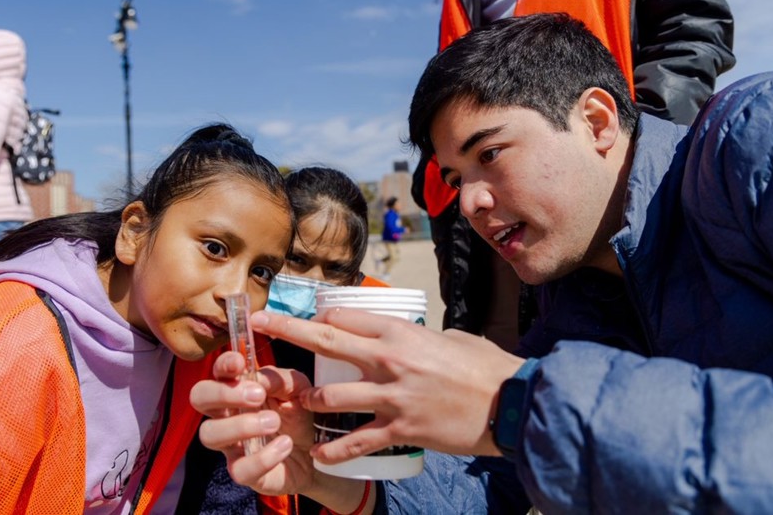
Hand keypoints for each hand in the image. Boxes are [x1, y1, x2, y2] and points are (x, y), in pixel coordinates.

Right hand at [190, 350, 316, 496]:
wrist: (318, 453)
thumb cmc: (299, 414)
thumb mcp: (298, 390)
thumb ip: (281, 379)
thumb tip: (259, 378)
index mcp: (238, 388)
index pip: (218, 372)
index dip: (223, 364)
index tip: (240, 363)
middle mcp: (227, 414)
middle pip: (198, 397)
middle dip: (222, 393)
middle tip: (257, 396)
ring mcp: (231, 444)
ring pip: (209, 434)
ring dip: (240, 425)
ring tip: (273, 422)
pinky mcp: (244, 472)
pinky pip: (239, 469)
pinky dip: (264, 457)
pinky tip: (285, 445)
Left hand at [249, 308, 524, 463]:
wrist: (513, 404)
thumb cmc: (486, 368)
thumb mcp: (451, 338)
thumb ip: (420, 337)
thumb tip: (407, 338)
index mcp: (402, 332)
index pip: (344, 317)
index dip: (319, 318)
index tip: (303, 320)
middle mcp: (390, 360)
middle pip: (325, 342)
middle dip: (286, 332)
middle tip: (259, 326)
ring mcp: (393, 396)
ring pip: (331, 396)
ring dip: (308, 400)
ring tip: (298, 404)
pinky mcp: (401, 430)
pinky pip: (355, 441)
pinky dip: (333, 451)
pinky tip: (318, 456)